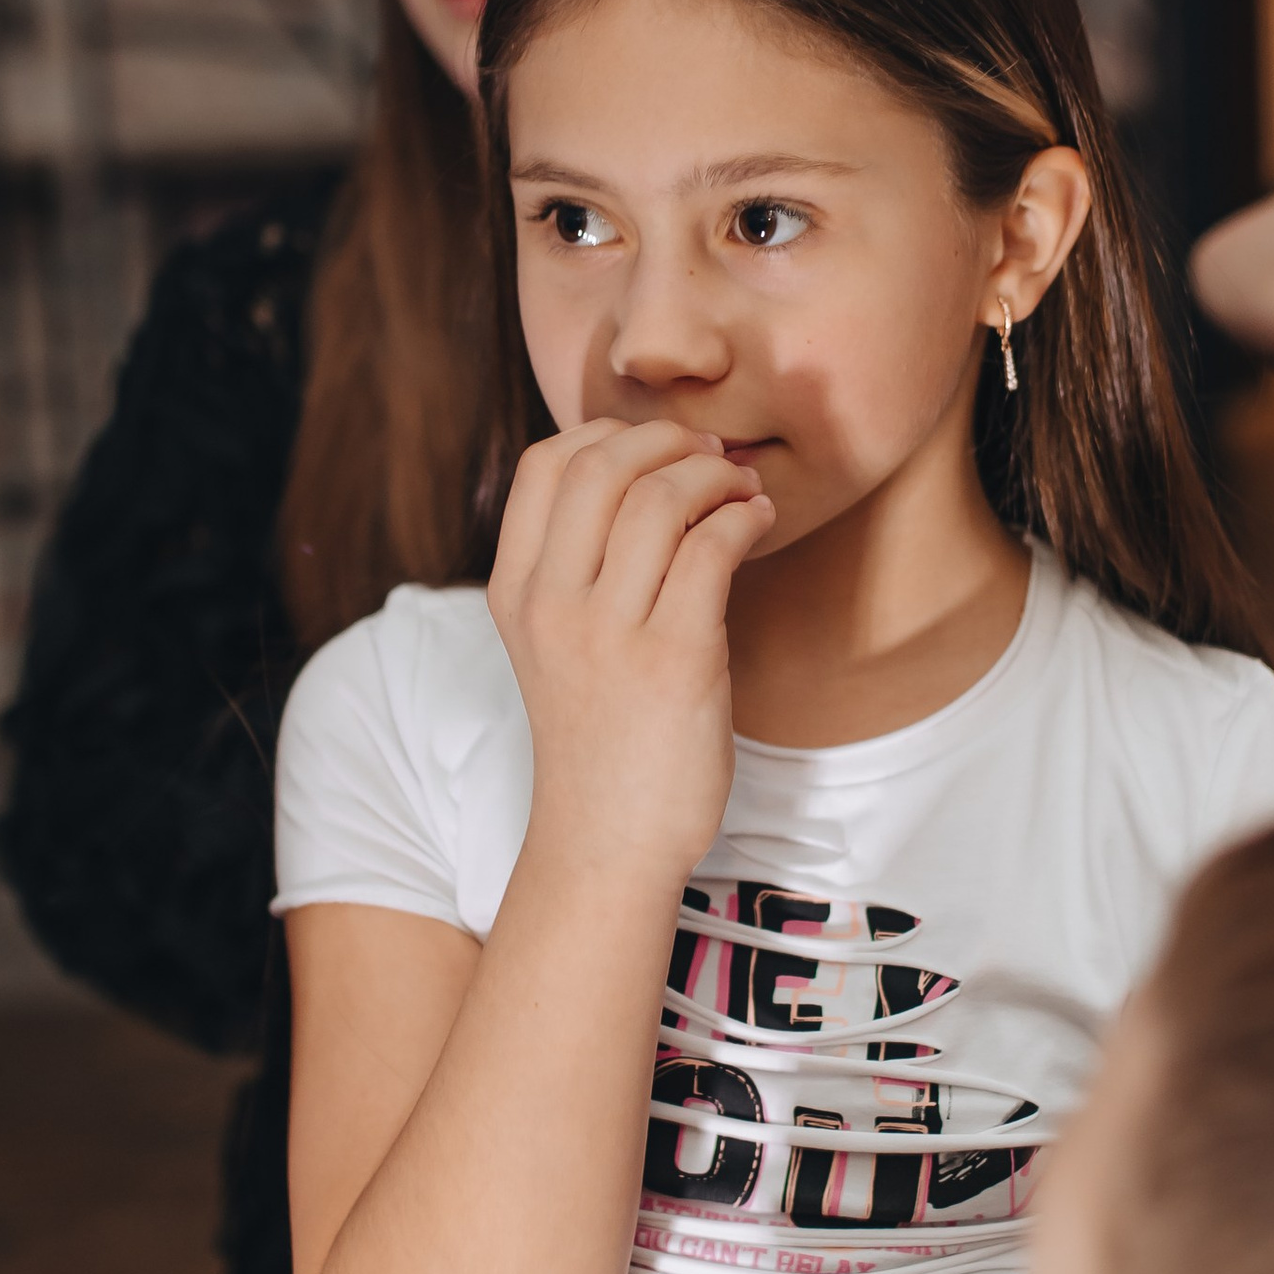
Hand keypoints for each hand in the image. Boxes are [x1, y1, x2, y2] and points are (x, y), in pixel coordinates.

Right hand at [488, 420, 773, 886]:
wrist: (608, 839)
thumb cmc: (597, 735)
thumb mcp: (554, 643)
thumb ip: (574, 567)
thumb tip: (642, 476)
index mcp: (516, 593)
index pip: (546, 466)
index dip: (608, 435)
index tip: (656, 447)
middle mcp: (552, 605)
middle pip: (602, 466)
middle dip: (668, 441)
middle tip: (710, 454)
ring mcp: (610, 634)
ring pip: (662, 500)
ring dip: (716, 475)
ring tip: (742, 489)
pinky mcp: (675, 661)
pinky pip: (712, 549)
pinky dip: (743, 518)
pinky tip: (757, 523)